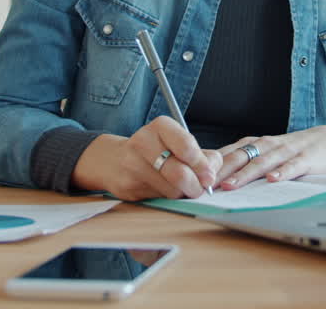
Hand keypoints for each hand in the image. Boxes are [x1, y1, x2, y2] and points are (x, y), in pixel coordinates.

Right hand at [73, 116, 220, 200]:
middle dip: (196, 185)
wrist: (115, 160)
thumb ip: (202, 156)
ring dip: (182, 193)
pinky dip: (169, 198)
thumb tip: (211, 177)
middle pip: (179, 173)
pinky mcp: (127, 186)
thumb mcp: (180, 143)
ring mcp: (132, 165)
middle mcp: (143, 141)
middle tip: (200, 188)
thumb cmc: (158, 150)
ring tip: (182, 188)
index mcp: (160, 126)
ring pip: (171, 190)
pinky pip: (159, 199)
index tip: (209, 176)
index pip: (187, 146)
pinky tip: (165, 190)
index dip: (202, 165)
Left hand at [215, 125, 325, 190]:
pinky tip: (272, 180)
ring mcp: (285, 151)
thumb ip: (241, 160)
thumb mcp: (262, 151)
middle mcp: (266, 145)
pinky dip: (282, 173)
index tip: (194, 177)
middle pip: (240, 157)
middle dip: (222, 171)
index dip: (211, 165)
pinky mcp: (304, 160)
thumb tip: (211, 174)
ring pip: (262, 163)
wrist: (325, 142)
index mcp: (254, 143)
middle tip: (205, 184)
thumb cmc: (288, 150)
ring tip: (231, 186)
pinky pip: (291, 167)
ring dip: (245, 174)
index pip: (228, 153)